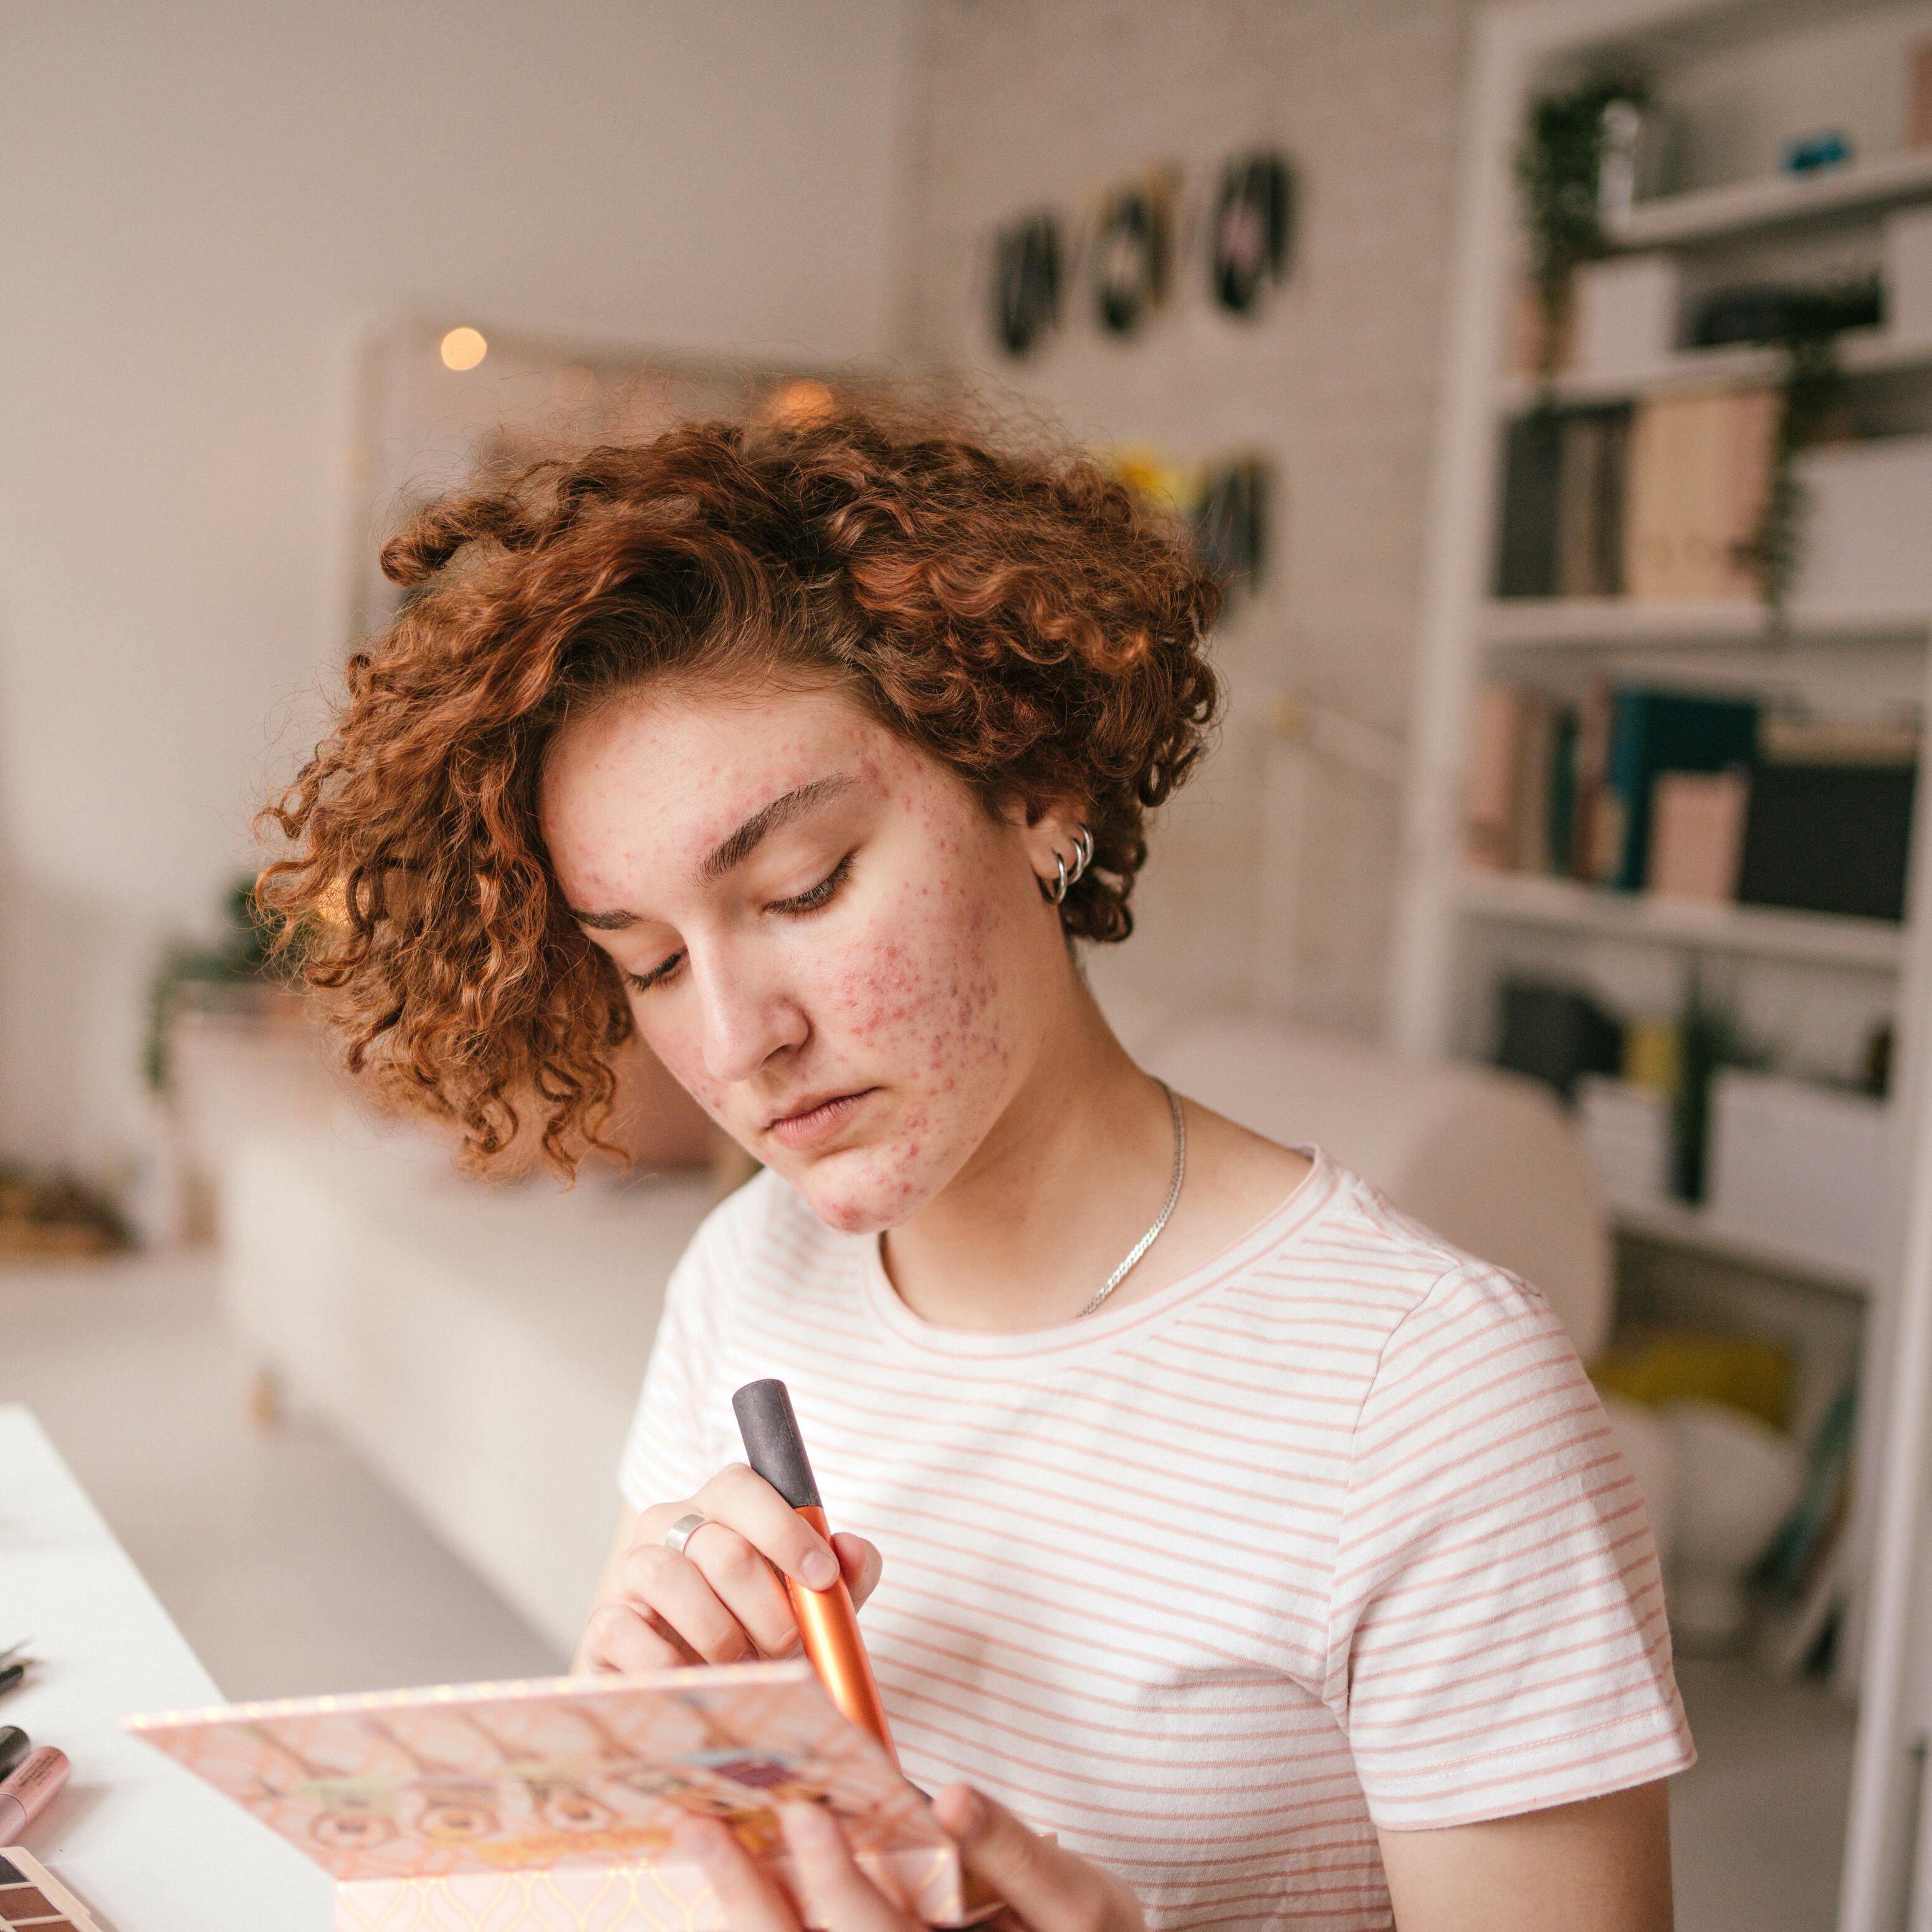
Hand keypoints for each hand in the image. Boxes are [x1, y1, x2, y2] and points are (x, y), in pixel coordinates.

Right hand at [579, 1465, 882, 1672]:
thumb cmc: (765, 1633)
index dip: (786, 1531)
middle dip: (767, 1607)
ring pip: (667, 1576)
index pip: (741, 1487)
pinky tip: (697, 1681)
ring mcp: (632, 1572)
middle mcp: (669, 1526)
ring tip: (745, 1667)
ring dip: (721, 1633)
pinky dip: (670, 1664)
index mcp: (722, 1507)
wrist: (706, 1691)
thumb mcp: (814, 1605)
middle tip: (789, 1647)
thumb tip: (851, 1550)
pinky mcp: (604, 1625)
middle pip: (720, 1546)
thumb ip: (848, 1575)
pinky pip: (624, 1630)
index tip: (824, 1578)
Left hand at [675, 1783, 1145, 1931]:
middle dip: (751, 1895)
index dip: (835, 1877)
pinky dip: (770, 1921)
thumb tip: (949, 1797)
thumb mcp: (1079, 1900)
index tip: (805, 1811)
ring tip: (702, 1842)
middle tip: (700, 1825)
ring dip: (744, 1910)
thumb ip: (1015, 1851)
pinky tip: (741, 1878)